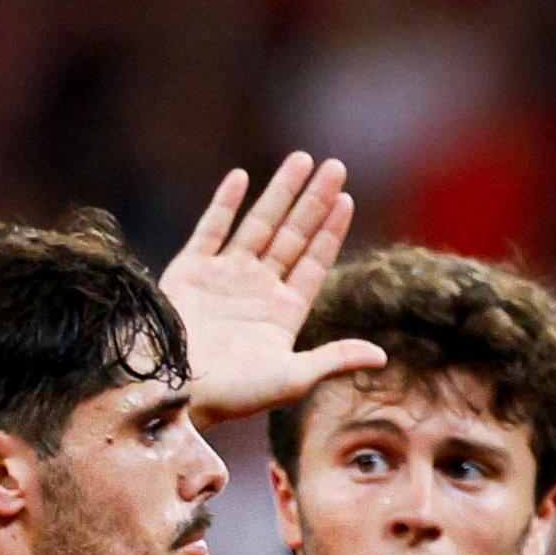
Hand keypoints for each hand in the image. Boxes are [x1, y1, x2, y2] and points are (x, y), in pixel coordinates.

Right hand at [162, 154, 389, 425]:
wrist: (172, 393)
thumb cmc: (232, 394)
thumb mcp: (292, 378)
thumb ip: (335, 359)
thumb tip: (383, 357)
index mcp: (282, 313)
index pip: (314, 262)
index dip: (330, 231)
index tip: (346, 199)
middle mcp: (256, 290)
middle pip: (293, 234)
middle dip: (314, 200)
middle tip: (336, 165)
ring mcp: (223, 277)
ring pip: (258, 224)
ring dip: (280, 192)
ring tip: (301, 159)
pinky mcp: (190, 271)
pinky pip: (210, 229)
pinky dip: (225, 204)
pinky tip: (242, 177)